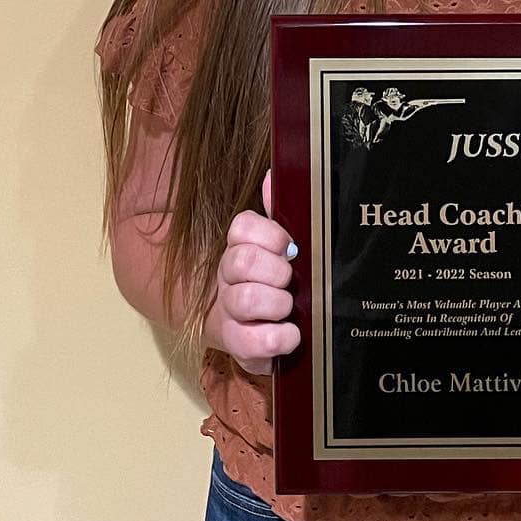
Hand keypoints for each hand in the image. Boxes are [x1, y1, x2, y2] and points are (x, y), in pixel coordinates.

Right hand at [207, 169, 300, 374]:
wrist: (254, 331)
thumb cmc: (273, 283)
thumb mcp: (278, 247)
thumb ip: (279, 213)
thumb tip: (275, 175)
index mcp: (239, 247)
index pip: (242, 227)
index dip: (269, 235)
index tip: (290, 247)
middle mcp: (228, 277)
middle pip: (242, 261)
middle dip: (275, 270)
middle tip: (290, 280)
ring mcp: (230, 312)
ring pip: (246, 299)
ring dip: (278, 303)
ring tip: (289, 308)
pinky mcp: (238, 346)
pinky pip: (253, 341)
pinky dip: (279, 337)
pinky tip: (291, 334)